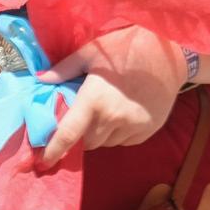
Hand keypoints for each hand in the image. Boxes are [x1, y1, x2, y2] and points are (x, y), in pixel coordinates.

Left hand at [37, 27, 184, 165]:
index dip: (54, 150)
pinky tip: (122, 113)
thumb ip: (64, 69)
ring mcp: (132, 127)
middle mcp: (112, 118)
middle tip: (81, 119)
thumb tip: (41, 80)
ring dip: (99, 134)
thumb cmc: (125, 49)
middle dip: (80, 136)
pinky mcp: (147, 131)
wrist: (169, 55)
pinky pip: (124, 141)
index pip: (68, 134)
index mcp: (94, 100)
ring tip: (104, 112)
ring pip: (106, 143)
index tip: (44, 160)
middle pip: (87, 142)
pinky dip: (117, 134)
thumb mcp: (90, 53)